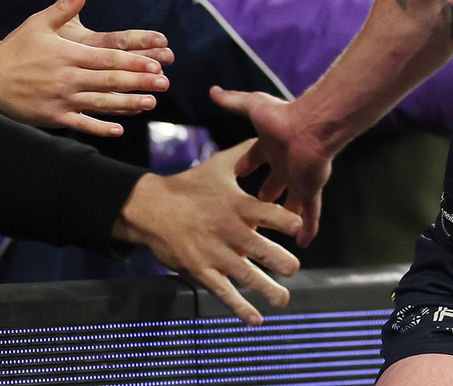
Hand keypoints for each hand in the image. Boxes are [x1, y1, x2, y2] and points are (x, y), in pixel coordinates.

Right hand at [0, 0, 170, 135]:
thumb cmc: (15, 48)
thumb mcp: (39, 22)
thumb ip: (65, 6)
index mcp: (68, 54)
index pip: (107, 59)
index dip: (133, 62)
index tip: (155, 64)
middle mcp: (67, 77)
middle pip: (110, 81)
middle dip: (139, 83)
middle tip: (164, 84)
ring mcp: (61, 99)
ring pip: (101, 104)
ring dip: (128, 104)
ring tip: (150, 104)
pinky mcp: (53, 117)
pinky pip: (82, 123)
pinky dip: (101, 128)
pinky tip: (119, 128)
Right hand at [114, 140, 300, 324]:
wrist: (152, 207)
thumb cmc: (190, 185)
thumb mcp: (218, 165)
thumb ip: (245, 152)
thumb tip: (266, 133)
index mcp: (236, 204)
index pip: (266, 212)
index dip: (285, 219)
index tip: (299, 226)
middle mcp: (228, 230)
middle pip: (260, 249)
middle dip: (280, 261)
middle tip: (293, 267)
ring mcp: (214, 252)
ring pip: (245, 276)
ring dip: (267, 289)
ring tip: (283, 299)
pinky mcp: (201, 270)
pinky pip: (223, 292)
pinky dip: (240, 308)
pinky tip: (257, 320)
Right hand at [210, 87, 332, 245]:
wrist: (311, 128)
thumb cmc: (281, 116)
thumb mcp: (252, 106)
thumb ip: (233, 100)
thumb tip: (213, 90)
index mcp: (271, 146)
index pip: (255, 157)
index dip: (246, 164)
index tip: (237, 173)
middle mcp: (285, 163)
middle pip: (273, 182)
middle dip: (265, 195)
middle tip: (254, 209)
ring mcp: (299, 179)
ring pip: (291, 202)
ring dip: (284, 216)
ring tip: (274, 230)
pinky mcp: (310, 190)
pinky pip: (311, 214)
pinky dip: (308, 228)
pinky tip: (304, 242)